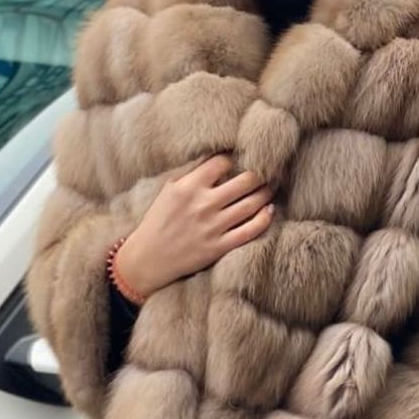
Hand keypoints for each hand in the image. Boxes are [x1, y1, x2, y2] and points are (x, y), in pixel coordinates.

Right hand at [115, 154, 274, 297]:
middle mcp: (202, 204)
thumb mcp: (168, 190)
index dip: (233, 160)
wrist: (148, 259)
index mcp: (188, 187)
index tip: (240, 161)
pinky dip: (265, 218)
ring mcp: (212, 227)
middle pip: (244, 181)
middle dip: (259, 173)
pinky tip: (270, 210)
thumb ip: (191, 175)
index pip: (221, 163)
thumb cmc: (158, 221)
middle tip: (266, 171)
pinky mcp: (219, 247)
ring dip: (266, 192)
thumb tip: (219, 160)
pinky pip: (251, 230)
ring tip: (271, 187)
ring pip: (251, 204)